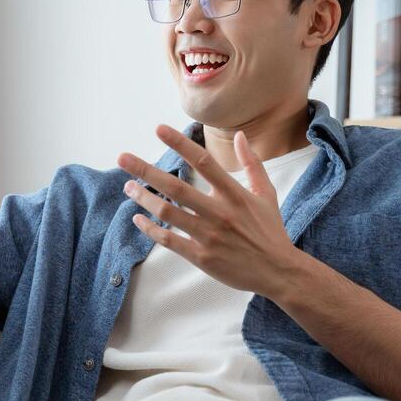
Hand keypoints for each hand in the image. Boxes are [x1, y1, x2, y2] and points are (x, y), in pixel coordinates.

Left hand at [117, 125, 303, 300]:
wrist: (278, 271)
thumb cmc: (270, 231)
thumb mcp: (266, 194)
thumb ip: (252, 163)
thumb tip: (239, 135)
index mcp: (235, 194)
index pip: (204, 162)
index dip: (180, 144)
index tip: (158, 129)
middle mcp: (219, 212)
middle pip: (176, 187)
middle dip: (146, 171)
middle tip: (122, 158)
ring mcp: (209, 235)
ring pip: (168, 213)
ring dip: (144, 199)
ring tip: (128, 187)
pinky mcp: (201, 257)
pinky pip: (169, 240)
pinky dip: (150, 229)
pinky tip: (137, 219)